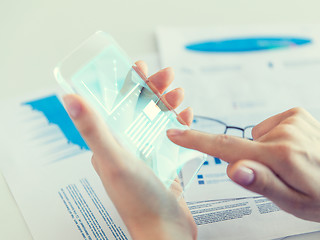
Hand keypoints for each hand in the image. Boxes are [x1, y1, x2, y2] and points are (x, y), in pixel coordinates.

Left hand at [63, 61, 196, 239]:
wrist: (165, 232)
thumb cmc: (138, 201)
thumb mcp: (114, 160)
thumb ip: (93, 129)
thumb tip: (69, 98)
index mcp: (111, 144)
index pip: (117, 104)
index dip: (128, 83)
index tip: (141, 67)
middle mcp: (128, 147)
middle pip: (141, 108)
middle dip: (154, 88)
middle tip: (169, 76)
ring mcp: (148, 154)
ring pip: (158, 120)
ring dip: (169, 103)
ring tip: (181, 94)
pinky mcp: (166, 163)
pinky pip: (173, 136)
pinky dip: (180, 123)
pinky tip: (188, 115)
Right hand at [168, 107, 319, 222]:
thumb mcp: (292, 202)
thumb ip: (261, 182)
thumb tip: (233, 167)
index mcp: (278, 157)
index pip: (226, 148)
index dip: (196, 141)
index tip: (174, 132)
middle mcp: (283, 133)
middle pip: (243, 147)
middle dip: (251, 162)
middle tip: (281, 176)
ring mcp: (290, 120)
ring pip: (256, 137)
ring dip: (265, 151)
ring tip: (291, 163)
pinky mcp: (295, 113)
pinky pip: (269, 127)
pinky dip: (274, 138)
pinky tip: (294, 149)